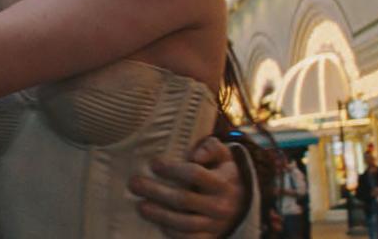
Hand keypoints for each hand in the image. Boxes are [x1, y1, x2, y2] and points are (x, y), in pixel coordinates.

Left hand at [128, 137, 244, 237]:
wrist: (243, 203)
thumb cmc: (223, 173)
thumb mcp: (224, 156)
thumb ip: (211, 148)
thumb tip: (196, 154)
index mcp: (223, 182)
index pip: (195, 174)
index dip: (173, 169)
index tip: (153, 163)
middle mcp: (220, 206)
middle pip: (184, 200)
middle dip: (156, 192)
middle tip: (134, 184)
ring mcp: (215, 225)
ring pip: (185, 224)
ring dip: (160, 215)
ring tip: (140, 206)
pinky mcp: (210, 238)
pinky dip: (171, 233)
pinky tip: (156, 223)